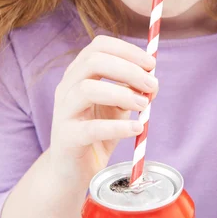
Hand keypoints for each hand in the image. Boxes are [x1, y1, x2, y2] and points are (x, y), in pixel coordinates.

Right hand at [47, 35, 157, 191]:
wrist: (72, 171)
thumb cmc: (97, 132)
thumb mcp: (118, 106)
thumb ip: (132, 90)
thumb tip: (153, 80)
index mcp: (79, 73)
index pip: (99, 46)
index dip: (127, 50)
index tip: (151, 63)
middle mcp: (67, 86)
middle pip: (93, 62)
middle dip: (128, 70)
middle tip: (152, 85)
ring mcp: (63, 111)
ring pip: (87, 90)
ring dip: (122, 94)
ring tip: (143, 106)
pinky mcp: (66, 138)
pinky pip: (91, 128)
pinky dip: (118, 127)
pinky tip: (136, 129)